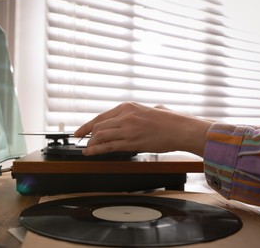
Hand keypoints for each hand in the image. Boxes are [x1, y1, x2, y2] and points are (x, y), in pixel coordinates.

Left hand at [74, 102, 211, 155]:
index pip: (100, 117)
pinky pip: (108, 146)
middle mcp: (125, 116)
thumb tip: (133, 115)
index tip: (78, 131)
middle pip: (97, 126)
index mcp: (128, 107)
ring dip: (90, 144)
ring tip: (86, 149)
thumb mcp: (149, 109)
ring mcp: (127, 129)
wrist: (180, 129)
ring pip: (100, 136)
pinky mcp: (131, 142)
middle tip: (83, 142)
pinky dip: (96, 150)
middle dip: (87, 136)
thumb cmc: (169, 120)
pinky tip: (90, 153)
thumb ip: (137, 113)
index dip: (86, 125)